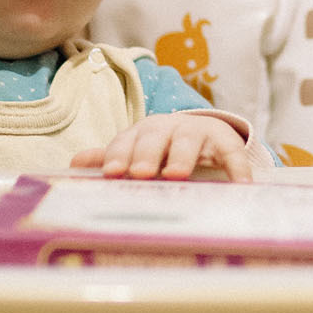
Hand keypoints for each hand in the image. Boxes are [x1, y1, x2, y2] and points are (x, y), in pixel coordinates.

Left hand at [71, 113, 252, 181]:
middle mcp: (169, 128)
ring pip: (188, 141)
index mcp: (143, 132)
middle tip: (140, 173)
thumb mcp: (137, 151)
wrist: (203, 133)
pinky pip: (231, 153)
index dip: (118, 155)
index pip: (127, 141)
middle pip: (155, 137)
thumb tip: (74, 164)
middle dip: (146, 154)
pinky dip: (236, 167)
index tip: (112, 173)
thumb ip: (111, 157)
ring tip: (176, 175)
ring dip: (180, 156)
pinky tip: (238, 184)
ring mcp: (197, 132)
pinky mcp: (225, 141)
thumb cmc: (161, 149)